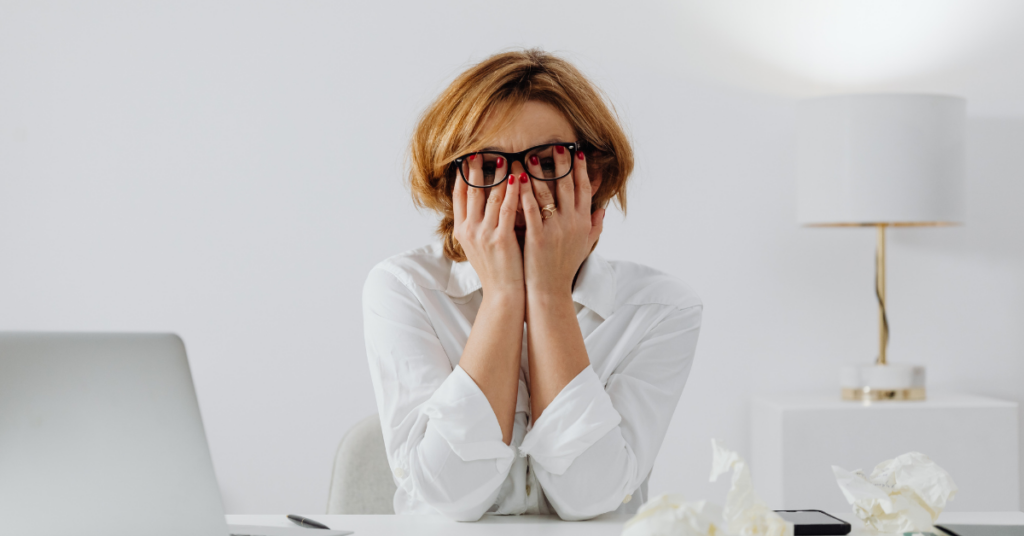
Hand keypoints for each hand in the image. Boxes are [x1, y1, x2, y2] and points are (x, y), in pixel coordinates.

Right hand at [452, 155, 525, 297]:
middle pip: (472, 191)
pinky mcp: (501, 238)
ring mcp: (484, 234)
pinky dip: (512, 191)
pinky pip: (508, 208)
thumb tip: (480, 203)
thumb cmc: (495, 270)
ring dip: (498, 174)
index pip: (459, 196)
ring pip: (491, 196)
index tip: (466, 158)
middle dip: (477, 169)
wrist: (503, 294)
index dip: (463, 175)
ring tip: (504, 157)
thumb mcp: (477, 246)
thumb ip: (476, 224)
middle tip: (482, 150)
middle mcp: (469, 230)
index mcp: (462, 230)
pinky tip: (518, 177)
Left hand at [518, 147, 605, 296]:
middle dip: (562, 163)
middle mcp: (572, 223)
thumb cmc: (564, 268)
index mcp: (583, 222)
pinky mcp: (538, 238)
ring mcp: (555, 230)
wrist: (550, 292)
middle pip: (567, 186)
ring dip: (538, 173)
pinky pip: (530, 210)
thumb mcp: (585, 246)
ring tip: (530, 156)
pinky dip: (524, 193)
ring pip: (547, 194)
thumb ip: (595, 226)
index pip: (584, 189)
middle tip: (555, 144)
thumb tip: (602, 208)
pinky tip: (517, 179)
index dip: (581, 169)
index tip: (576, 151)